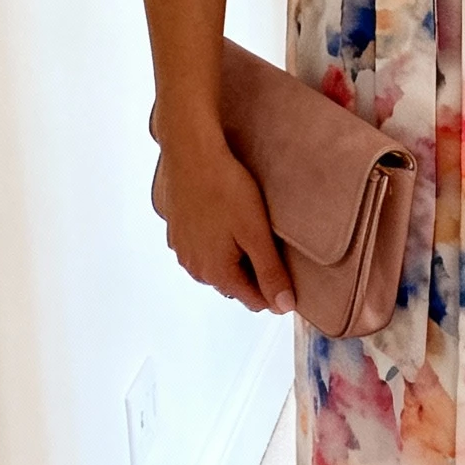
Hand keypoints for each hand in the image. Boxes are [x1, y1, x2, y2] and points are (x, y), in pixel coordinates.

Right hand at [155, 126, 294, 316]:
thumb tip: (284, 308)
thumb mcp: (257, 234)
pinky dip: (217, 243)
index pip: (255, 301)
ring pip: (218, 267)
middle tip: (268, 239)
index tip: (287, 264)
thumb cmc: (226, 191)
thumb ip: (271, 273)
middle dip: (255, 271)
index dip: (276, 288)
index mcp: (218, 274)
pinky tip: (225, 219)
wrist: (191, 156)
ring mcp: (183, 251)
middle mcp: (196, 269)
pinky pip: (203, 249)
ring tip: (247, 227)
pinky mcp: (177, 233)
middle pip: (236, 285)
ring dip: (235, 257)